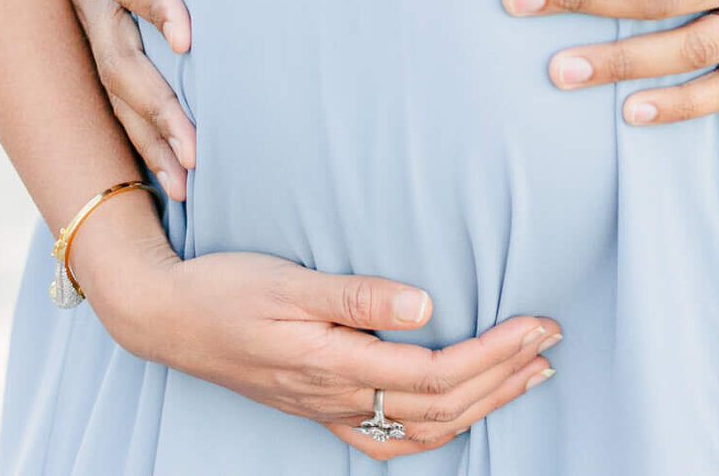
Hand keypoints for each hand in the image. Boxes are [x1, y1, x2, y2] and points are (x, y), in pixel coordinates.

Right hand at [43, 0, 196, 199]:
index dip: (156, 6)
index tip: (189, 38)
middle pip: (118, 55)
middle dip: (155, 105)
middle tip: (195, 149)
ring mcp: (88, 13)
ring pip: (114, 84)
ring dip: (148, 133)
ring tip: (187, 179)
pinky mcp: (97, 27)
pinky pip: (112, 86)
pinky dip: (136, 129)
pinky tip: (164, 168)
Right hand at [75, 196, 559, 460]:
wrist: (166, 317)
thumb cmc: (226, 288)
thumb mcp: (290, 280)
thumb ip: (358, 295)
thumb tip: (427, 305)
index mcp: (335, 365)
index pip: (436, 375)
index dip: (495, 355)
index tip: (539, 324)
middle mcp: (336, 398)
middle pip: (440, 408)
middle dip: (503, 377)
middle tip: (552, 341)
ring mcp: (327, 409)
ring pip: (421, 429)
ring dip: (482, 404)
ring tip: (528, 374)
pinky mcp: (318, 406)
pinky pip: (387, 438)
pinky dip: (435, 430)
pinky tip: (458, 412)